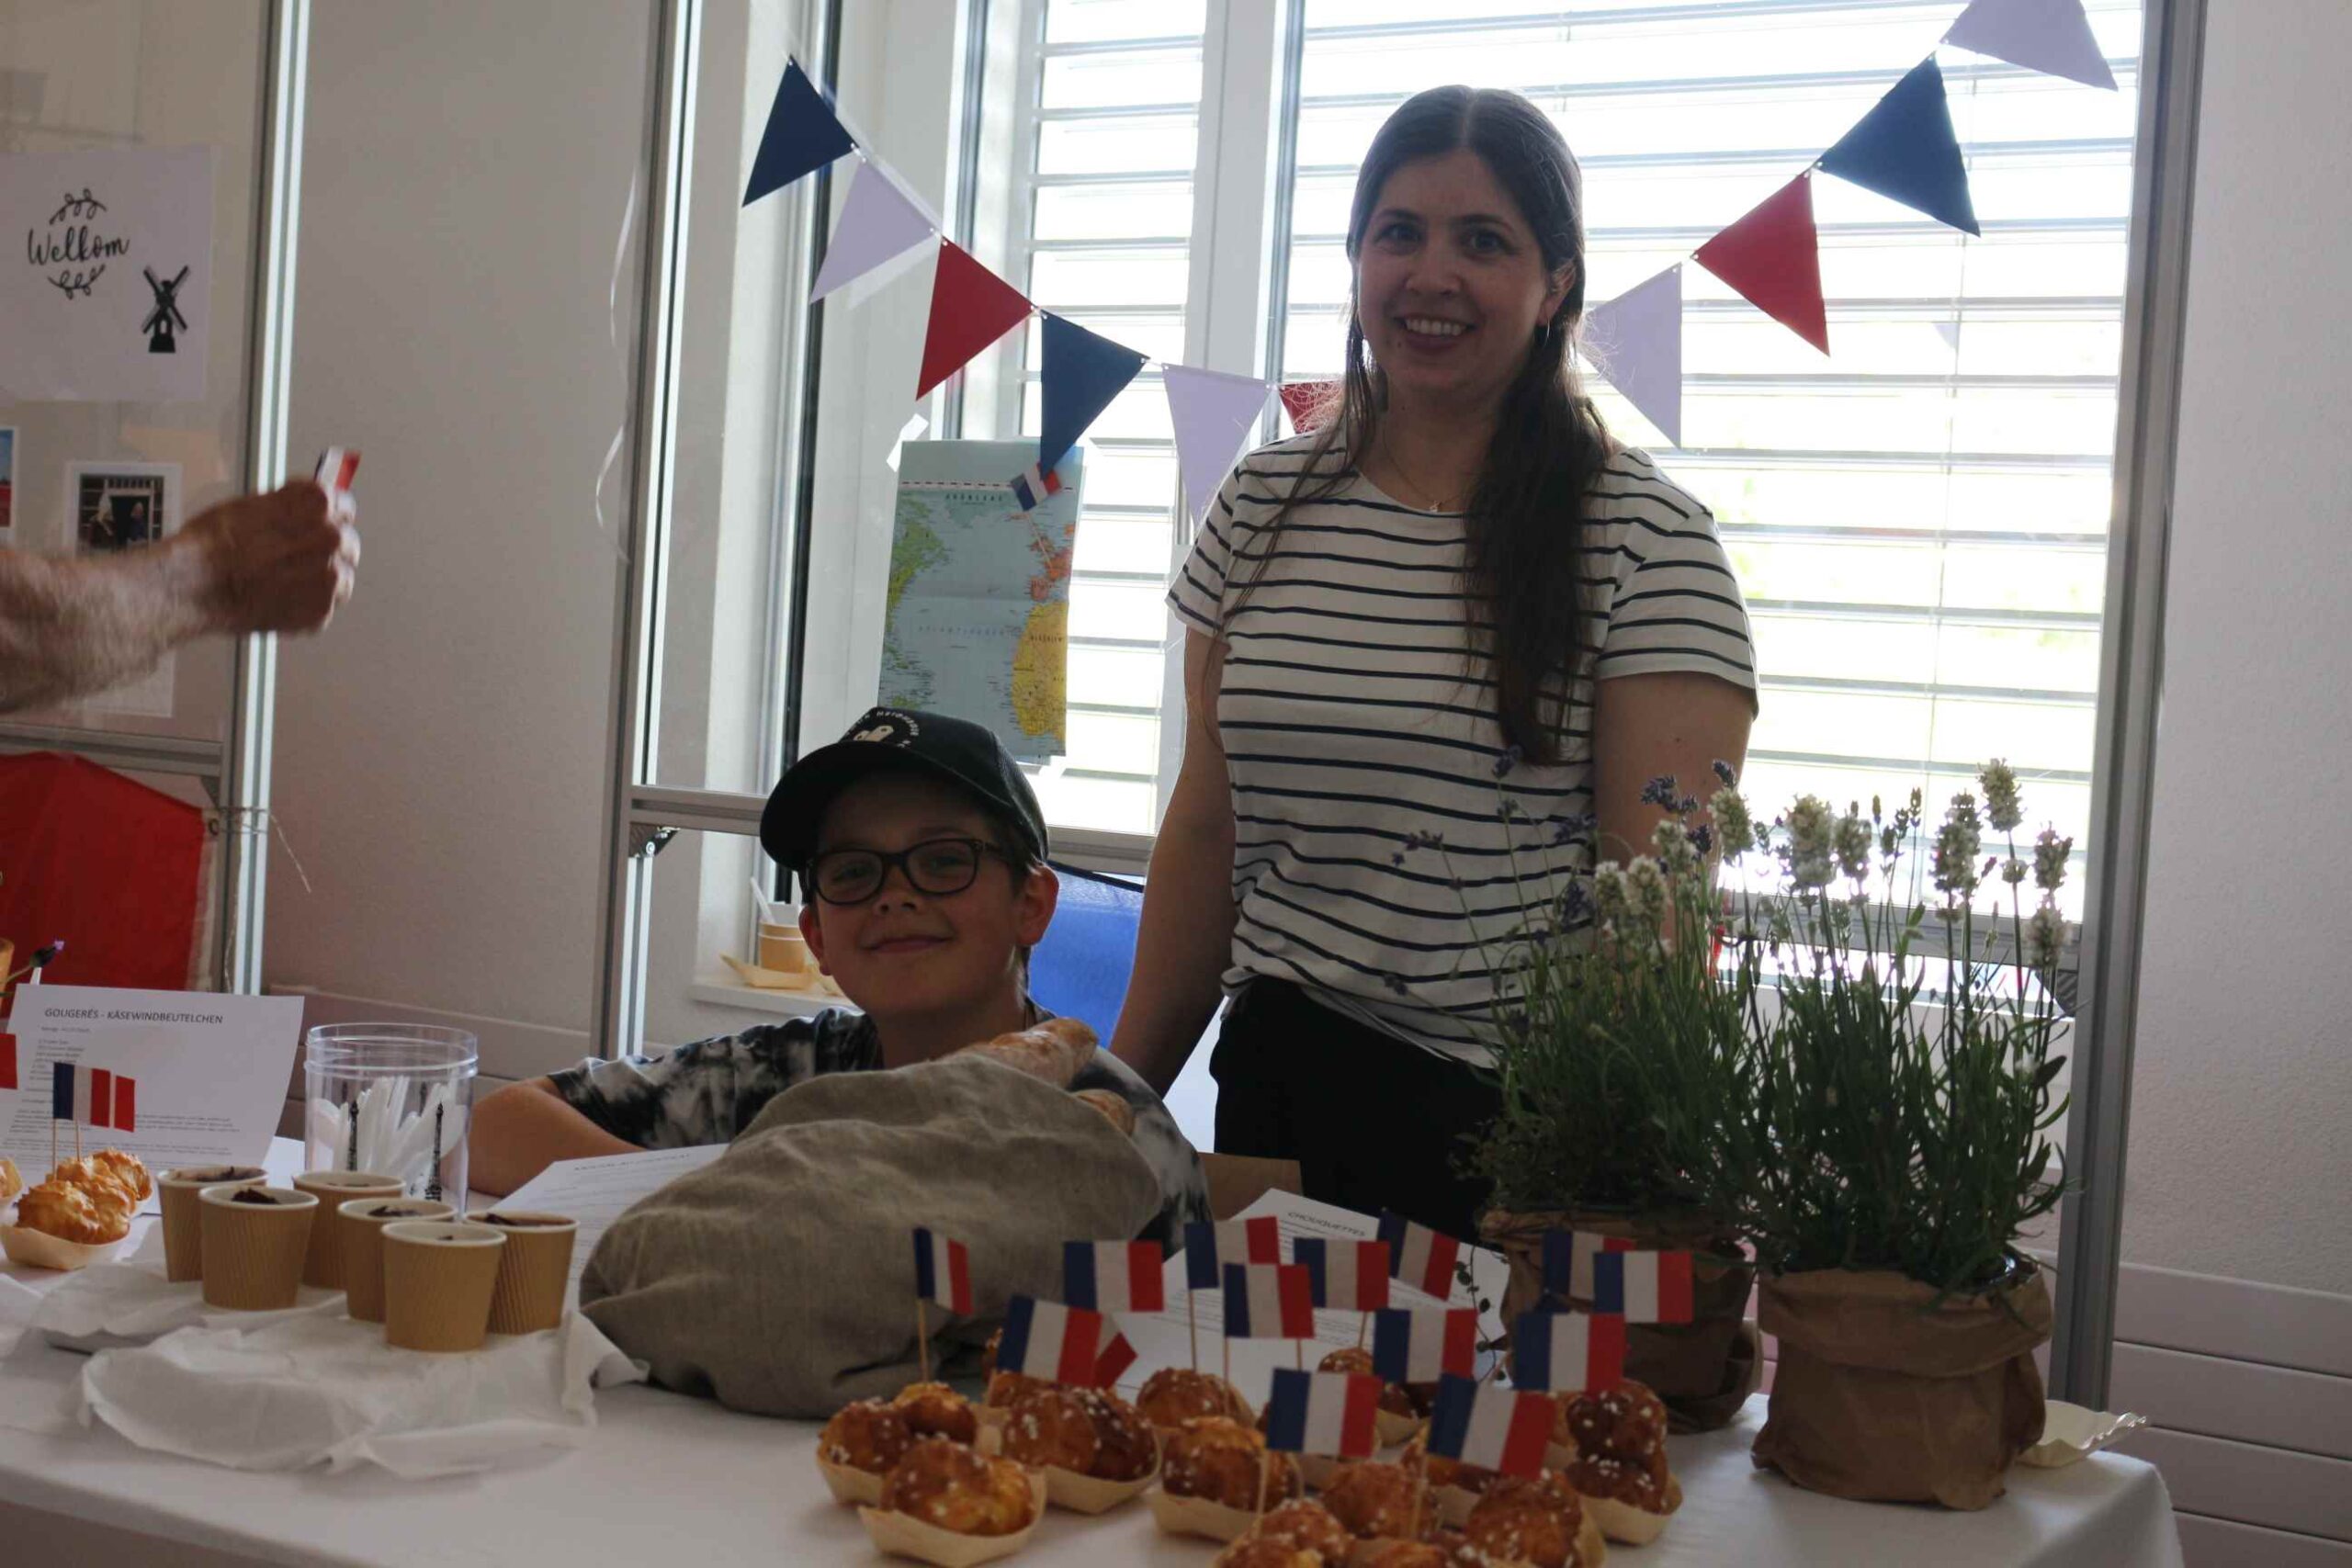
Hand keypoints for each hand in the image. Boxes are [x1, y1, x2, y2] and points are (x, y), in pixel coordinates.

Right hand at [181, 481, 359, 633]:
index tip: (316, 523)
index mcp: (318, 504)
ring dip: (319, 578)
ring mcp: (330, 578)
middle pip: (346, 542)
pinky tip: (279, 598)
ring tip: (284, 579)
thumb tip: (301, 510)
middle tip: (295, 556)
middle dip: (324, 549)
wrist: (194, 584)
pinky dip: (306, 604)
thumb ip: (288, 507)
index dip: (326, 516)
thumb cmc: (213, 543)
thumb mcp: (252, 504)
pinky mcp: (320, 611)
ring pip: (340, 577)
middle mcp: (332, 539)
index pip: (344, 506)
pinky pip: (324, 605)